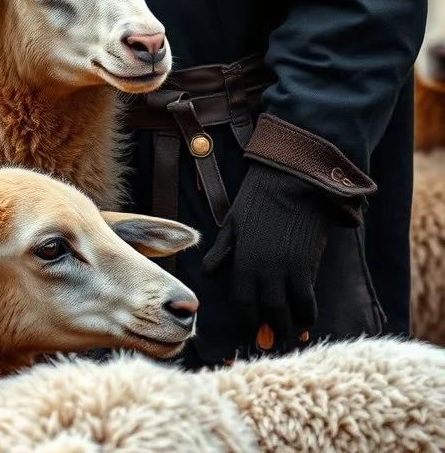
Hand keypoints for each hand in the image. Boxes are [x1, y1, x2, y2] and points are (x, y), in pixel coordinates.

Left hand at [200, 163, 329, 337]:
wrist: (291, 181)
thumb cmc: (259, 199)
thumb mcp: (233, 223)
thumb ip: (222, 252)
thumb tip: (207, 274)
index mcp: (242, 261)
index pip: (243, 302)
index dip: (249, 317)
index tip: (254, 324)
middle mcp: (263, 271)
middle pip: (267, 312)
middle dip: (271, 326)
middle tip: (274, 333)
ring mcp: (286, 271)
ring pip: (288, 312)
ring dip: (290, 325)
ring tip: (291, 327)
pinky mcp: (306, 267)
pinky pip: (308, 301)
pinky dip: (307, 313)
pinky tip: (306, 315)